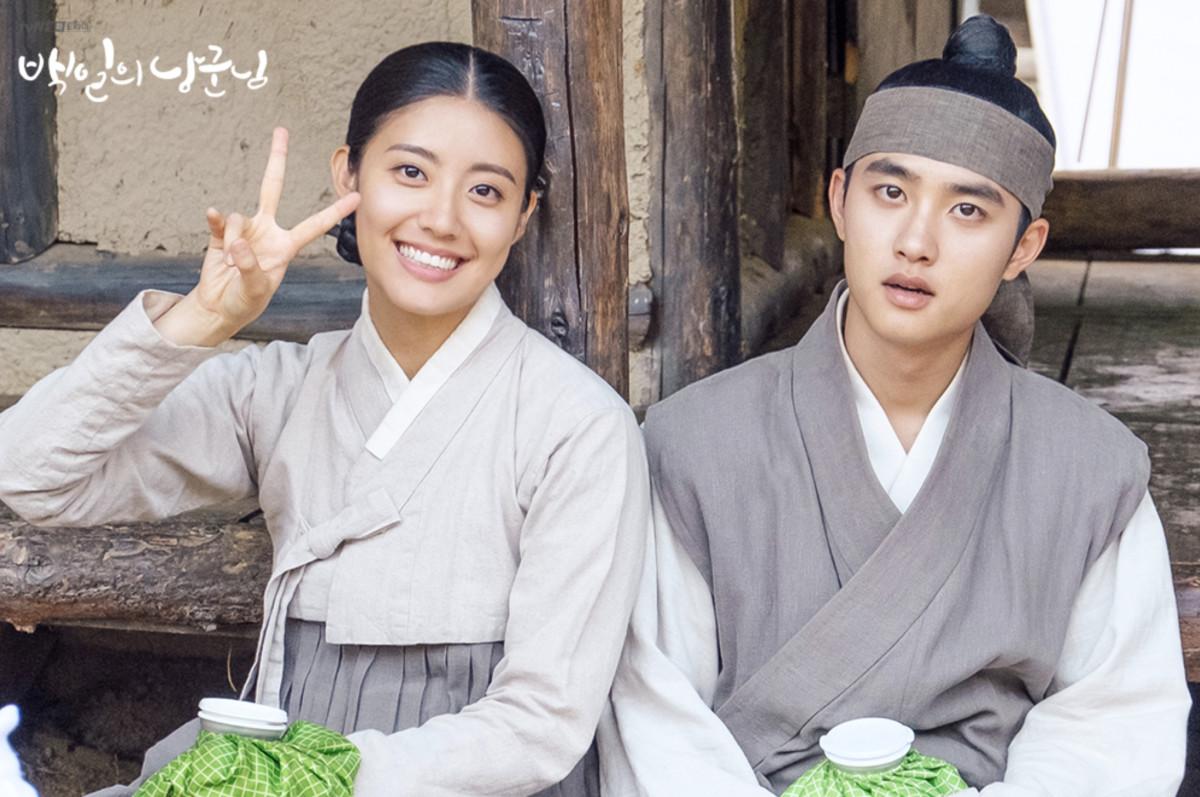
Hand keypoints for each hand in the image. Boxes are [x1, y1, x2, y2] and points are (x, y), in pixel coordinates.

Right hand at [159, 127, 359, 345]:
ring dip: (232, 239)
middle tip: (281, 130)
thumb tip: (239, 241)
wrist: (218, 306)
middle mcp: (267, 230)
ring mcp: (244, 229)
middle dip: (276, 158)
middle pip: (271, 187)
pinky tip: (211, 219)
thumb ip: (251, 266)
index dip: (335, 211)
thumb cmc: (245, 301)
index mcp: (286, 245)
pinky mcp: (220, 232)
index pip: (315, 224)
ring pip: (237, 217)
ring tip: (231, 263)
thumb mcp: (255, 290)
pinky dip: (214, 222)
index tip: (357, 196)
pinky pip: (218, 219)